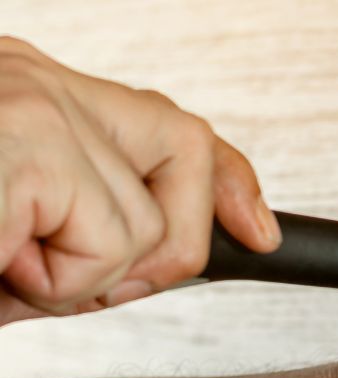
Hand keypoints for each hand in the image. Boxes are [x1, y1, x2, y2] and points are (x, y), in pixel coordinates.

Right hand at [0, 37, 279, 323]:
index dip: (230, 184)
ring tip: (4, 269)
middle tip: (72, 286)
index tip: (262, 234)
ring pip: (147, 224)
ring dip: (81, 280)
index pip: (170, 125)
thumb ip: (70, 236)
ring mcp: (35, 105)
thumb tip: (139, 273)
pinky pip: (105, 247)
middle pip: (186, 160)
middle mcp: (37, 81)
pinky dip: (52, 287)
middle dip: (162, 250)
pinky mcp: (25, 144)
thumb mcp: (14, 229)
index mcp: (33, 93)